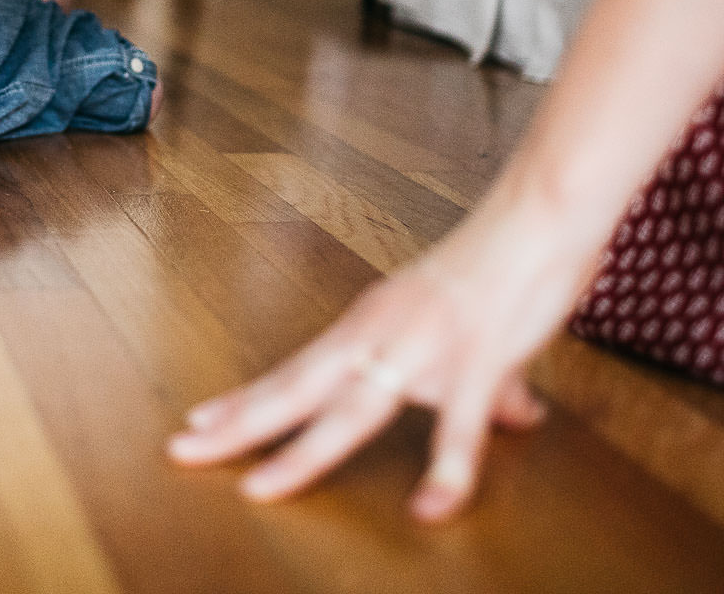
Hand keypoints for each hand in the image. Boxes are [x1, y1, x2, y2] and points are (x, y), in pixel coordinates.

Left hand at [167, 190, 602, 520]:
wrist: (539, 217)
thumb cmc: (501, 269)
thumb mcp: (474, 333)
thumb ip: (487, 386)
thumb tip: (516, 416)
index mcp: (368, 324)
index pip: (294, 370)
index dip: (247, 400)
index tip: (198, 425)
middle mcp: (380, 333)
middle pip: (297, 388)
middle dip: (241, 424)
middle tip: (184, 451)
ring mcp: (423, 345)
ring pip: (351, 408)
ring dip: (303, 451)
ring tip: (262, 488)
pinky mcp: (478, 356)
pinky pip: (460, 424)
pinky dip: (445, 468)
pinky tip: (430, 507)